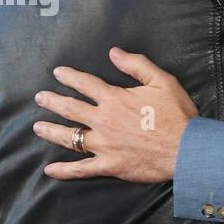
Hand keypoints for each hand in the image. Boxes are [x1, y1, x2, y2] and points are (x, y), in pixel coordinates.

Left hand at [33, 48, 198, 183]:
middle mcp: (103, 121)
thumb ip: (137, 65)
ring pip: (70, 137)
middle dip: (52, 101)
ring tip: (38, 127)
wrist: (186, 149)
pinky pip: (81, 169)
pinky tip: (50, 170)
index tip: (58, 73)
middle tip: (40, 98)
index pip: (85, 84)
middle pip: (70, 109)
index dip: (70, 77)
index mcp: (115, 99)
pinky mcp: (110, 165)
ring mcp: (104, 145)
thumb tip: (114, 53)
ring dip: (51, 131)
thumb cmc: (177, 115)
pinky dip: (65, 170)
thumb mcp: (162, 82)